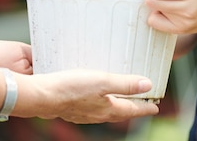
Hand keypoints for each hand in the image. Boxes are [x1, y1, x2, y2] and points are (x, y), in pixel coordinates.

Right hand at [14, 70, 158, 122]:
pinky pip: (92, 108)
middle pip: (120, 112)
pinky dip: (100, 103)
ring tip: (121, 98)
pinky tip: (94, 97)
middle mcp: (97, 115)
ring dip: (117, 105)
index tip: (155, 108)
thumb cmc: (71, 88)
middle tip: (142, 103)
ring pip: (106, 111)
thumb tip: (147, 85)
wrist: (41, 95)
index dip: (145, 107)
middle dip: (132, 107)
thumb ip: (125, 84)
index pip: (132, 109)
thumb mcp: (103, 81)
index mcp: (108, 109)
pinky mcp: (72, 108)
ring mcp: (84, 113)